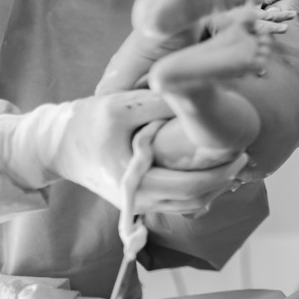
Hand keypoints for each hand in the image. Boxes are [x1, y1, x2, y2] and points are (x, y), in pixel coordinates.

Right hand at [0, 90, 248, 213]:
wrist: (56, 147)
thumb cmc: (86, 124)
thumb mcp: (120, 106)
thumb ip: (159, 103)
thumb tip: (200, 93)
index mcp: (136, 182)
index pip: (190, 187)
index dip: (220, 172)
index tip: (240, 150)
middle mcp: (140, 200)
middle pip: (195, 199)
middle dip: (223, 179)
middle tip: (243, 156)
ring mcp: (140, 205)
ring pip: (189, 205)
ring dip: (214, 188)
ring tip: (233, 163)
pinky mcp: (140, 201)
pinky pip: (178, 203)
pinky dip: (199, 191)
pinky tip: (212, 172)